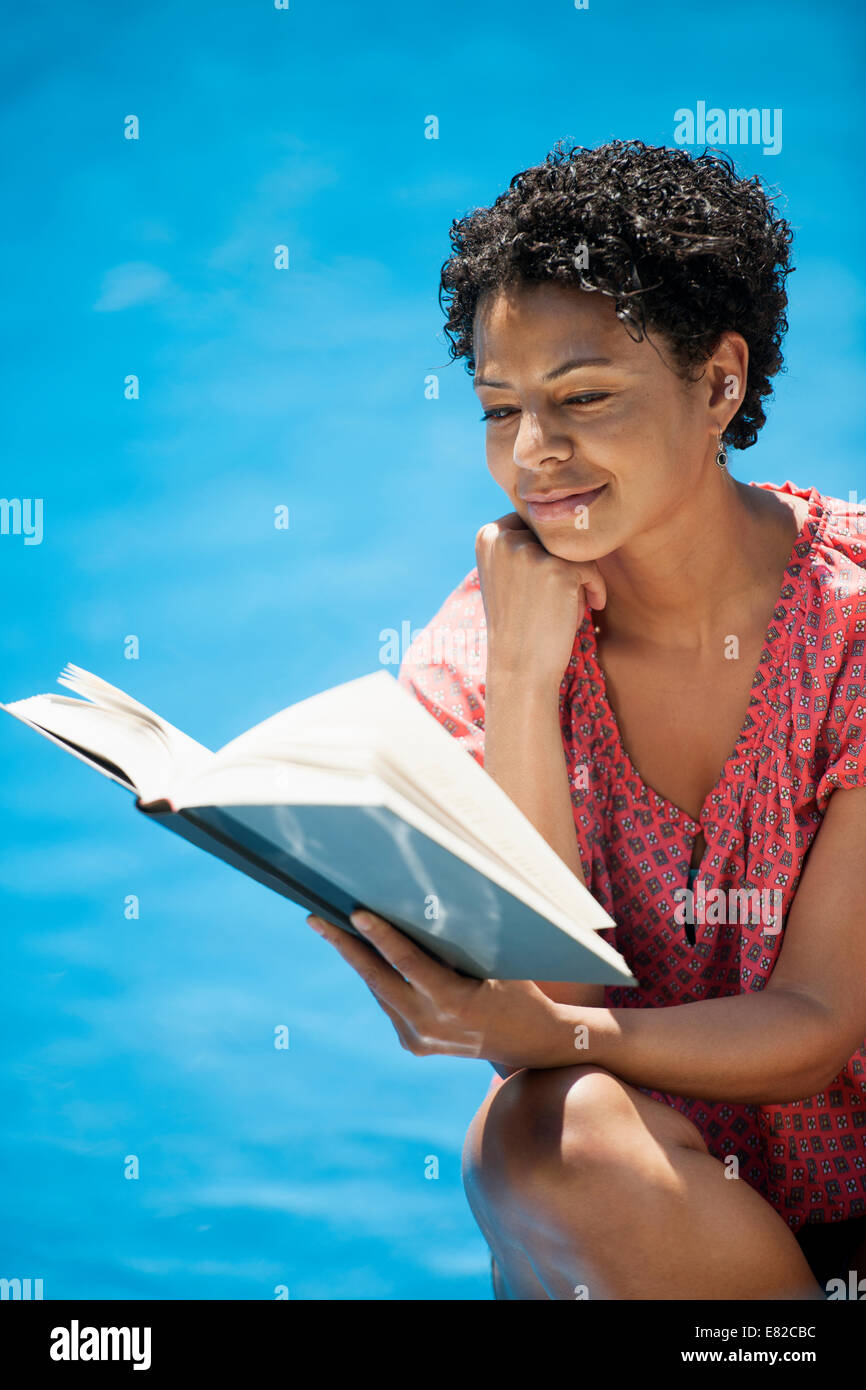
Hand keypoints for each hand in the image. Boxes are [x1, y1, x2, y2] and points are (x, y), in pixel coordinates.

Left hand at [306, 909, 564, 1069]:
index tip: (354, 912)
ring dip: (358, 959)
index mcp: (454, 1003)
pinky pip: (388, 1002)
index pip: (407, 963)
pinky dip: (379, 977)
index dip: (379, 936)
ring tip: (333, 928)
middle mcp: (429, 1025)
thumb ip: (457, 945)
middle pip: (377, 978)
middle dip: (344, 946)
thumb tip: (417, 909)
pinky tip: (363, 953)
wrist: (531, 1043)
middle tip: (315, 918)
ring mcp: (418, 1039)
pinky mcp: (412, 1044)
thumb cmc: (519, 990)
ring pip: (379, 989)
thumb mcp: (496, 963)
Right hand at [475, 512, 605, 688]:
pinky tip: (588, 609)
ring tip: (569, 606)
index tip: (546, 584)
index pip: (535, 525)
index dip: (548, 552)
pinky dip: (594, 589)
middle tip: (559, 598)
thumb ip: (521, 543)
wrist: (519, 668)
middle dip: (564, 564)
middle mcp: (503, 538)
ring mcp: (530, 552)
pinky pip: (590, 568)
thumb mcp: (507, 576)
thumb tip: (556, 510)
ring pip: (574, 550)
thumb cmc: (519, 624)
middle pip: (556, 534)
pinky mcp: (557, 570)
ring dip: (580, 577)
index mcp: (487, 536)